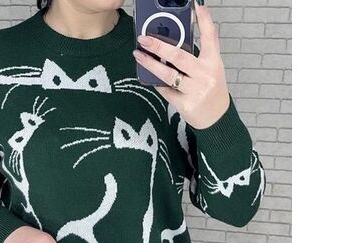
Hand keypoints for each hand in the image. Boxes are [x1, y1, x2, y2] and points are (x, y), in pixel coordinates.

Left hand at [133, 0, 229, 129]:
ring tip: (138, 55)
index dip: (204, 21)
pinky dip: (157, 84)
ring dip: (150, 64)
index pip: (210, 38)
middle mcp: (205, 75)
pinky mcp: (185, 105)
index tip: (197, 5)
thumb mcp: (214, 68)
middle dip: (159, 46)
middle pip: (180, 57)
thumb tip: (204, 24)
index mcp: (213, 63)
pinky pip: (166, 91)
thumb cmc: (212, 90)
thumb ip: (208, 49)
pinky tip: (150, 78)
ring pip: (168, 75)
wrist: (216, 119)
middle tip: (144, 38)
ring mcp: (195, 91)